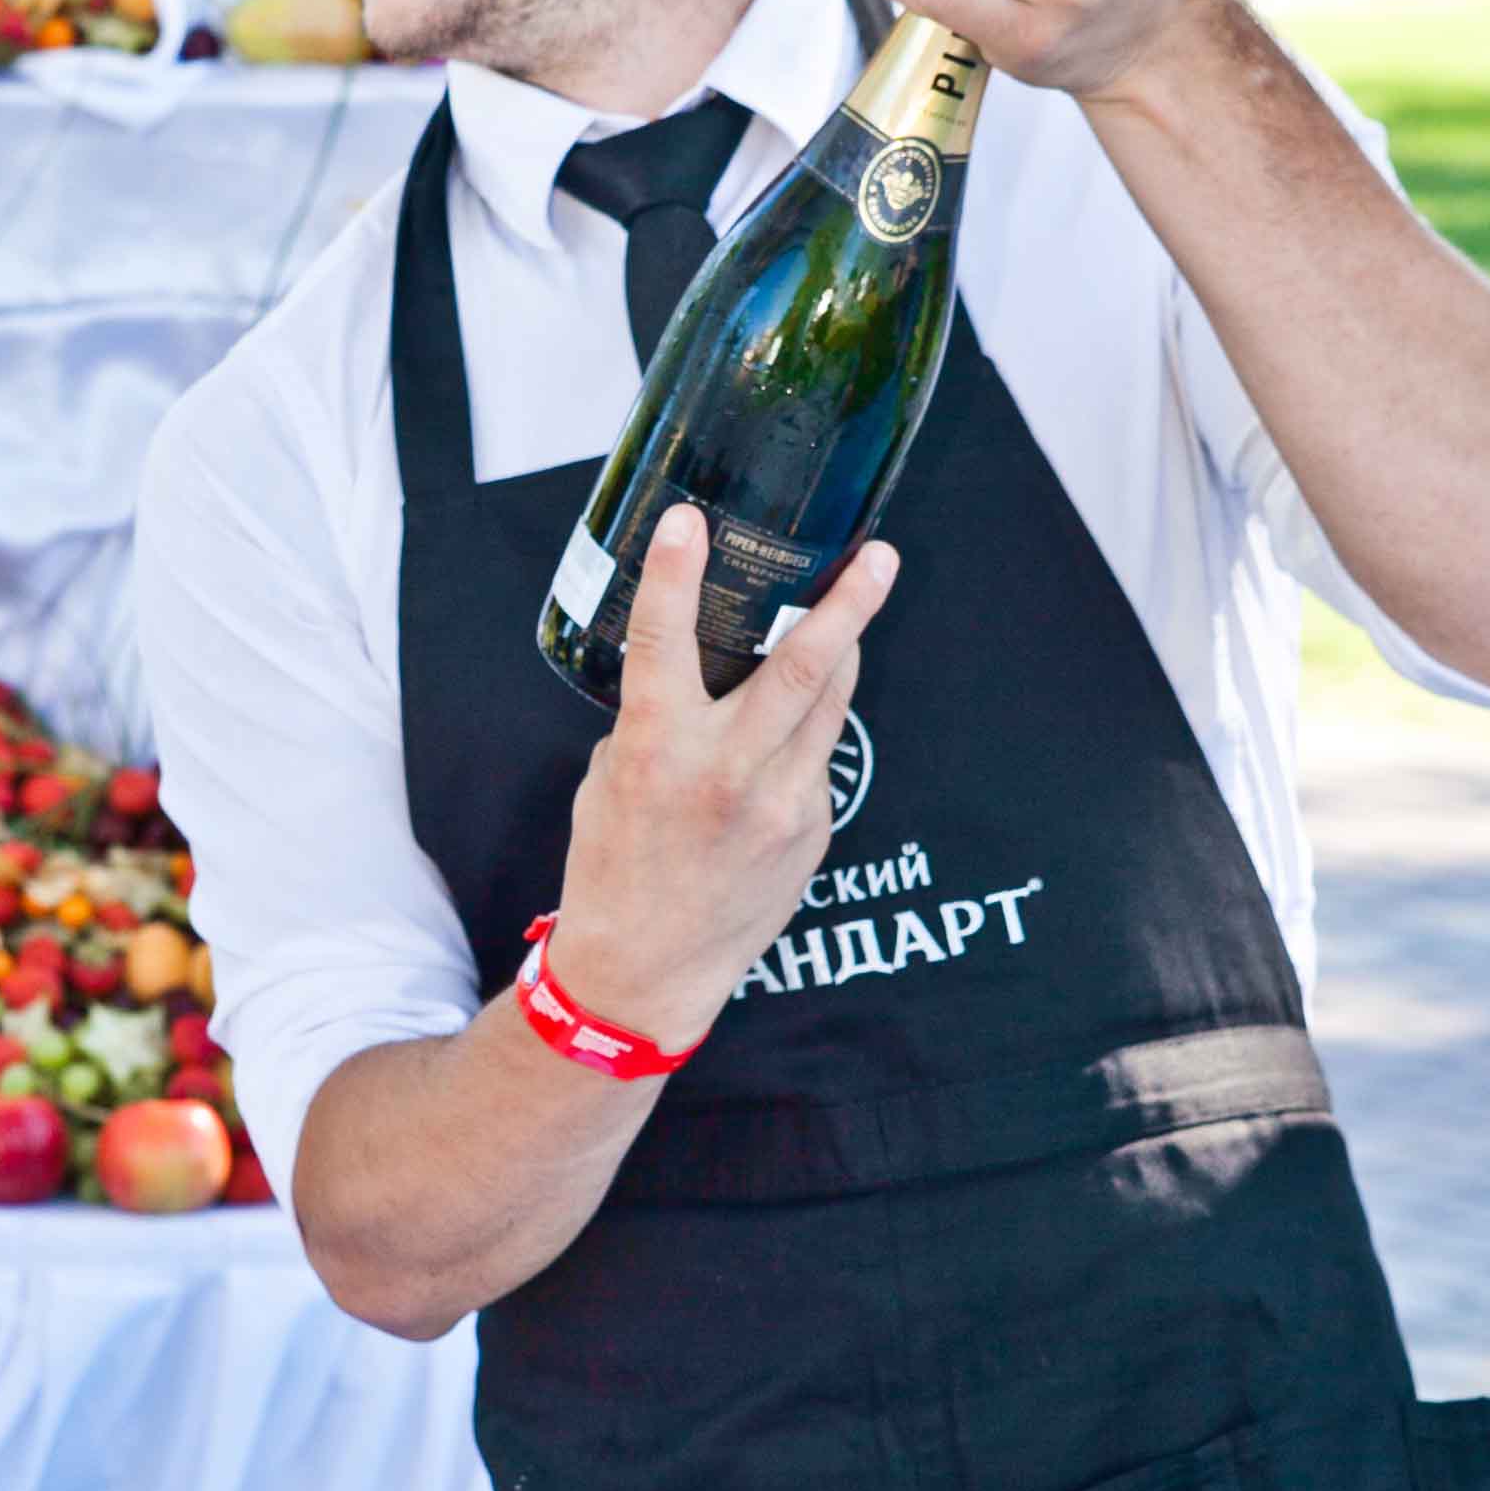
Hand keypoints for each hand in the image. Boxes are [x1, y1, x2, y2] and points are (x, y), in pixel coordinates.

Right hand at [545, 507, 898, 1052]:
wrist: (648, 971)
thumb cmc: (615, 869)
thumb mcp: (610, 780)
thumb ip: (656, 722)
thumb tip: (700, 677)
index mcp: (658, 751)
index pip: (665, 641)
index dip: (676, 573)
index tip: (689, 519)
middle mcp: (728, 771)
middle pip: (805, 665)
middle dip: (850, 603)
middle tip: (879, 557)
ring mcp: (782, 804)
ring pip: (831, 704)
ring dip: (842, 654)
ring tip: (849, 615)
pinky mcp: (813, 831)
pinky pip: (820, 756)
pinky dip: (809, 731)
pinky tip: (790, 733)